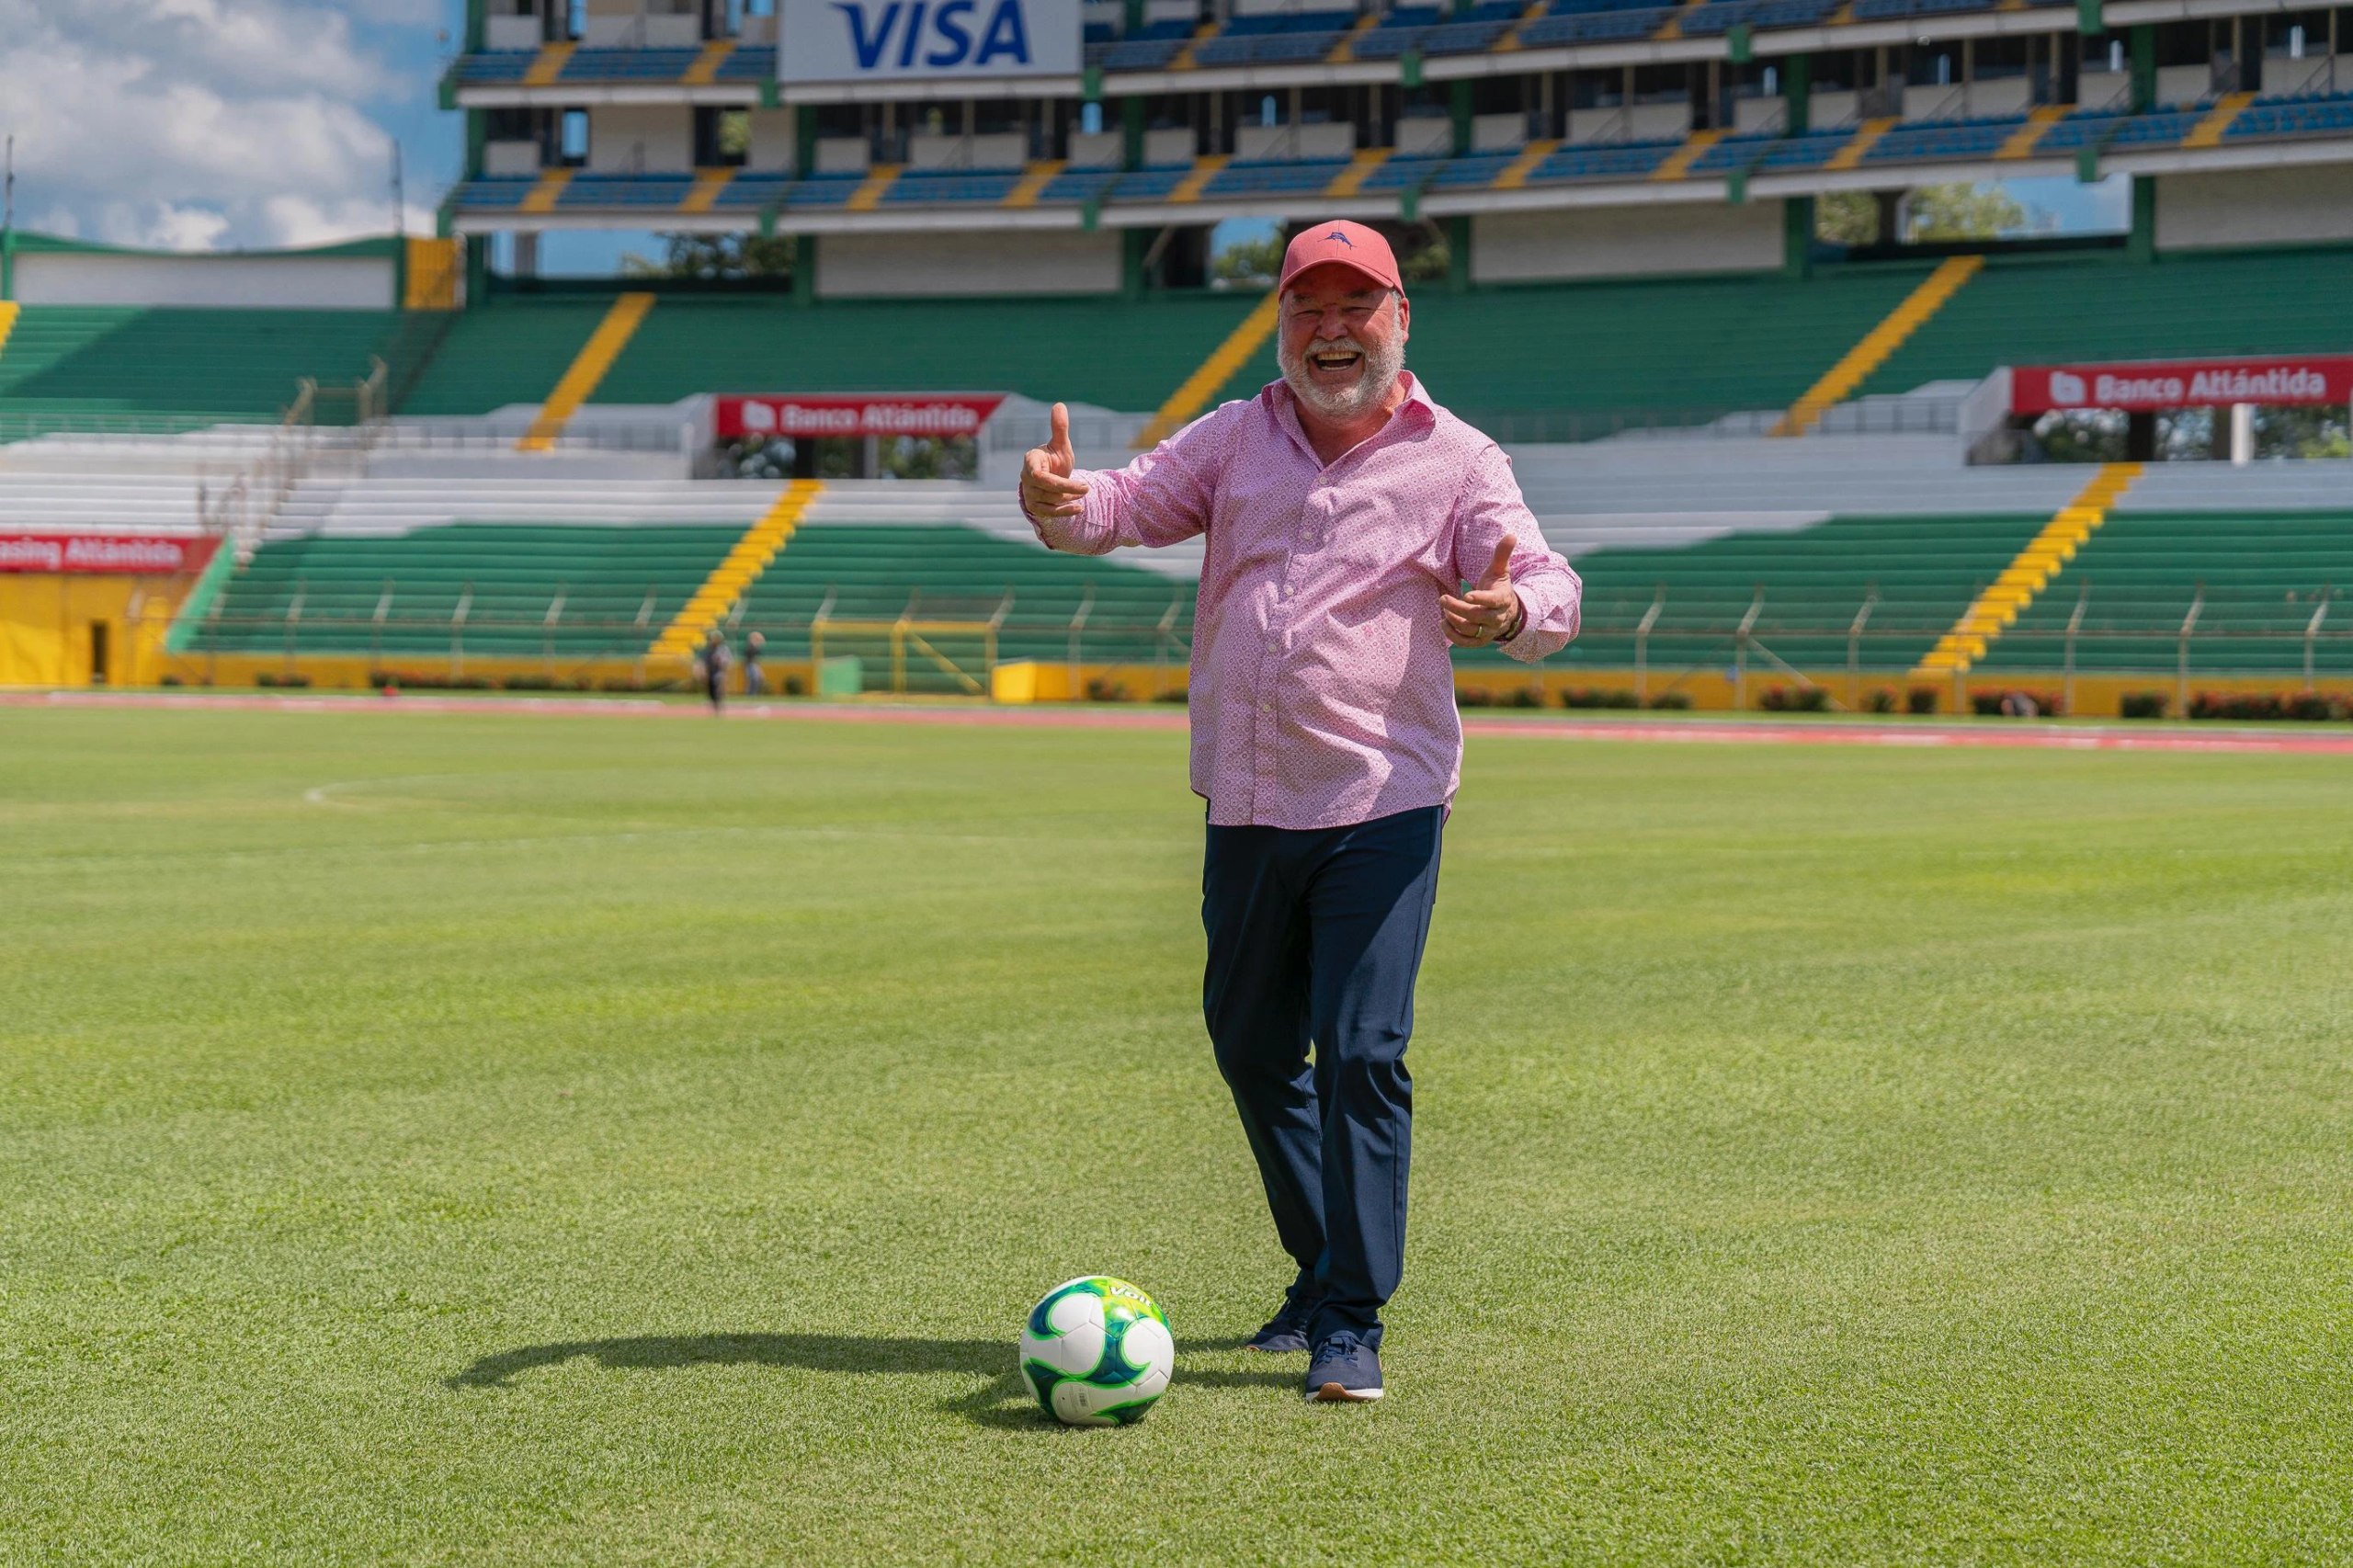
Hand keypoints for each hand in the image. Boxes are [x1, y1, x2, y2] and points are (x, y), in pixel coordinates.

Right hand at [1021, 402, 1088, 519]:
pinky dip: (1064, 512)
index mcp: (1031, 460)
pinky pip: (1048, 512)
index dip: (1046, 477)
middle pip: (1047, 487)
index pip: (1036, 473)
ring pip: (1050, 500)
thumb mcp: (1061, 445)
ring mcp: (1029, 493)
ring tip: (1083, 491)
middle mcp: (1026, 478)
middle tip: (1087, 487)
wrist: (1052, 480)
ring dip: (1069, 497)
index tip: (1065, 473)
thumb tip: (1059, 405)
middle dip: (1068, 487)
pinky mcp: (1034, 507)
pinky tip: (1079, 509)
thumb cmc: (1055, 460)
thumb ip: (1059, 428)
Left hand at [1441, 535, 1523, 647]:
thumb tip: (1511, 535)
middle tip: (1442, 598)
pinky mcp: (1481, 640)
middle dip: (1458, 609)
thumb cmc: (1498, 587)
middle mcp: (1497, 618)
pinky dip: (1454, 636)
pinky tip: (1443, 624)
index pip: (1492, 601)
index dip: (1480, 599)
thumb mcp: (1500, 570)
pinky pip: (1467, 643)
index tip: (1466, 594)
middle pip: (1477, 617)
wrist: (1507, 611)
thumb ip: (1502, 554)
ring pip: (1471, 630)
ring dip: (1454, 621)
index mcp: (1502, 599)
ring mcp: (1489, 630)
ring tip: (1443, 611)